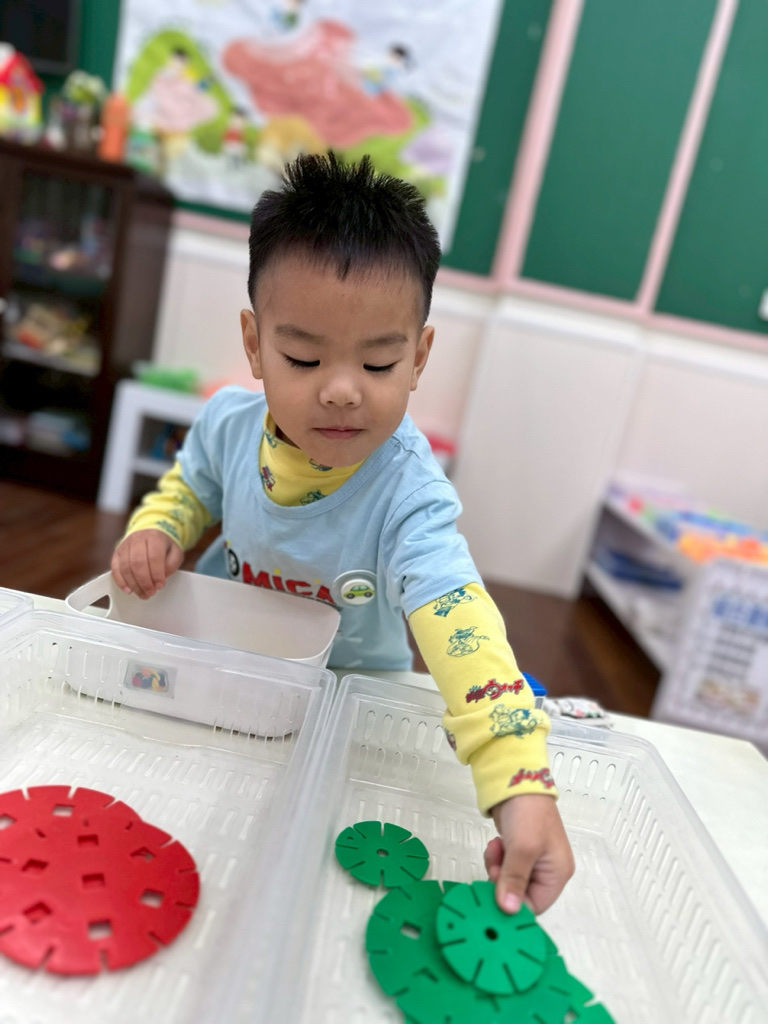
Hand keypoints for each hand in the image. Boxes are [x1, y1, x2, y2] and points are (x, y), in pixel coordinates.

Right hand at [111, 529, 183, 598]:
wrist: (150, 532)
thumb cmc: (163, 545)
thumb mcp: (175, 552)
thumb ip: (171, 565)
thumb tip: (161, 578)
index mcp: (154, 537)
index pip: (154, 557)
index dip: (156, 574)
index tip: (160, 585)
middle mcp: (137, 539)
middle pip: (137, 563)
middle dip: (144, 582)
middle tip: (150, 592)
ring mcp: (125, 545)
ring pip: (125, 567)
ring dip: (134, 584)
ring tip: (143, 593)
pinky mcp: (117, 552)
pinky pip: (115, 568)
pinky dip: (121, 581)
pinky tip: (129, 590)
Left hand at [485, 793, 573, 914]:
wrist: (517, 780)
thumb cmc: (527, 815)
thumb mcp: (523, 849)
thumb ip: (514, 880)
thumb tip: (508, 911)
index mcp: (557, 874)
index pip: (536, 906)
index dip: (513, 905)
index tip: (493, 896)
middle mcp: (547, 871)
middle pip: (521, 895)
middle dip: (503, 884)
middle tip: (494, 866)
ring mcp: (533, 860)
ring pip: (510, 882)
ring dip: (497, 870)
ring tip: (495, 849)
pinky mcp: (518, 851)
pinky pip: (505, 867)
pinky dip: (497, 859)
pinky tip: (496, 844)